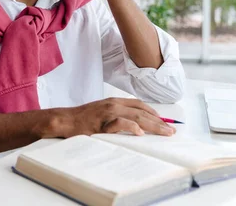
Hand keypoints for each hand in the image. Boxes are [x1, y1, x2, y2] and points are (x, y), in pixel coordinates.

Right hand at [56, 98, 175, 137]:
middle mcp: (113, 105)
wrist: (64, 120)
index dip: (154, 113)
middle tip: (171, 131)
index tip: (165, 123)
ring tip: (164, 133)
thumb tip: (134, 126)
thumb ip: (116, 116)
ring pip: (135, 116)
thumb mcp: (101, 113)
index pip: (139, 105)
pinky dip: (131, 126)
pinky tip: (140, 133)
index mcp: (114, 102)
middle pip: (142, 111)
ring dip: (152, 125)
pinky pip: (119, 122)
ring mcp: (108, 112)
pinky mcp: (101, 122)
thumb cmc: (82, 119)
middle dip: (159, 122)